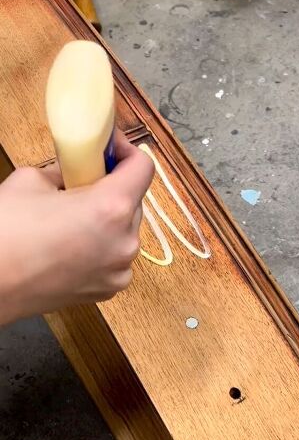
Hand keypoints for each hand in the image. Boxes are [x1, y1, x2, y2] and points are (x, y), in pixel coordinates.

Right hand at [0, 130, 153, 325]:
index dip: (127, 152)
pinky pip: (115, 258)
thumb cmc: (7, 233)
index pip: (143, 168)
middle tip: (84, 182)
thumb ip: (66, 171)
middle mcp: (124, 242)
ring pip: (125, 232)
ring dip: (108, 220)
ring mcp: (119, 270)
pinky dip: (102, 247)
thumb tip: (76, 171)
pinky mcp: (109, 289)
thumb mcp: (33, 180)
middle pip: (134, 201)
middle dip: (113, 188)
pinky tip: (73, 245)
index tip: (110, 150)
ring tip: (73, 218)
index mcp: (111, 209)